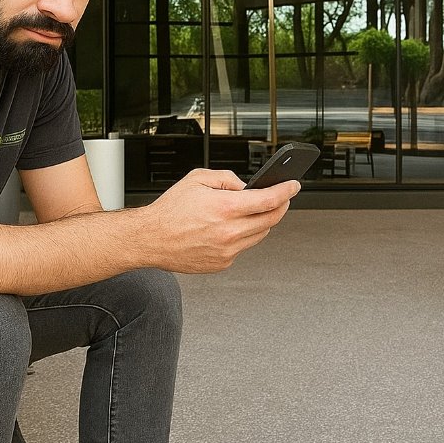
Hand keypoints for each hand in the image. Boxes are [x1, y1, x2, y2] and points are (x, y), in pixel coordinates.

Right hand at [140, 168, 299, 273]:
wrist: (150, 239)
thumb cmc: (169, 210)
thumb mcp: (198, 179)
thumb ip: (227, 179)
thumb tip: (246, 186)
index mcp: (225, 208)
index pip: (269, 200)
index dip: (286, 191)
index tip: (293, 186)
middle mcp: (229, 232)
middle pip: (271, 219)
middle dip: (280, 206)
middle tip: (281, 197)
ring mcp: (227, 251)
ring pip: (260, 235)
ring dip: (263, 221)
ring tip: (254, 211)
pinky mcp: (222, 263)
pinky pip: (243, 248)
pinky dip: (243, 236)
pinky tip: (231, 228)